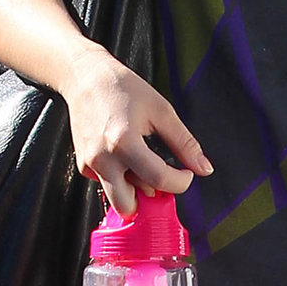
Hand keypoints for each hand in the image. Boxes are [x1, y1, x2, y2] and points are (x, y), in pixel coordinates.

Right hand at [62, 44, 211, 212]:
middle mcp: (102, 159)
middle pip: (129, 206)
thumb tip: (203, 168)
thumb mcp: (161, 111)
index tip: (186, 174)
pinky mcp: (83, 165)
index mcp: (124, 142)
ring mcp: (89, 164)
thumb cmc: (123, 89)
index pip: (159, 180)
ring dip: (135, 188)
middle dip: (149, 198)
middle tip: (162, 177)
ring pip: (117, 198)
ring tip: (142, 161)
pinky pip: (107, 184)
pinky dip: (120, 178)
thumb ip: (184, 143)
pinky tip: (124, 155)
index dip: (180, 182)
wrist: (86, 79)